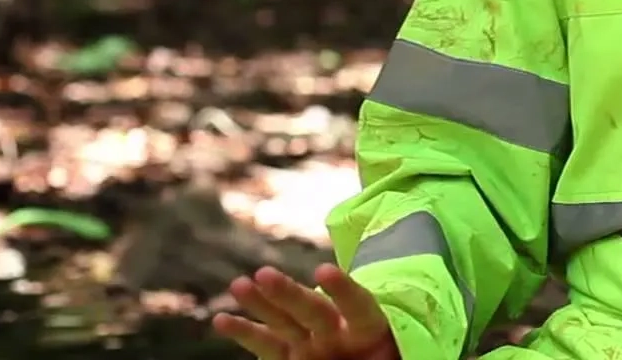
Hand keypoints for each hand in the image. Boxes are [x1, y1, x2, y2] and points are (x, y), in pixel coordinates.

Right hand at [213, 264, 400, 359]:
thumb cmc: (389, 359)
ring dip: (262, 304)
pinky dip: (244, 332)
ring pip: (285, 320)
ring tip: (240, 284)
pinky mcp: (291, 356)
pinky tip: (220, 319)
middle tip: (266, 274)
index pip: (358, 306)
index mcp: (370, 329)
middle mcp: (336, 331)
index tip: (323, 270)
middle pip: (313, 311)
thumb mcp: (400, 358)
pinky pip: (265, 345)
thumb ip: (391, 355)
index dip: (343, 290)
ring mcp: (311, 341)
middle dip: (289, 294)